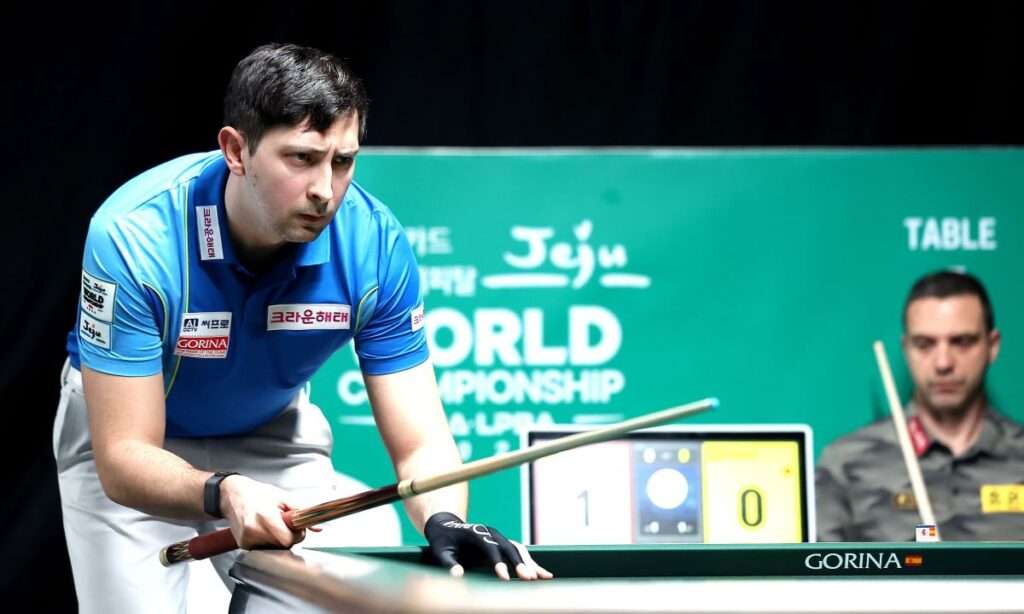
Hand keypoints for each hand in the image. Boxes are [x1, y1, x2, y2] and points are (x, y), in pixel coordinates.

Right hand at [219, 475, 306, 549]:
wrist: (233, 495)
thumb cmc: (257, 493)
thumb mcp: (283, 497)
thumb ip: (301, 512)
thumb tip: (317, 526)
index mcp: (266, 516)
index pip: (287, 540)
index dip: (296, 535)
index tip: (296, 528)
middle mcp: (254, 530)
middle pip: (282, 545)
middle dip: (288, 537)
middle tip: (284, 524)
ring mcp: (247, 539)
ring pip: (274, 549)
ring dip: (278, 540)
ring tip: (272, 525)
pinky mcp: (243, 545)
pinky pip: (263, 549)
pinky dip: (267, 542)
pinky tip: (263, 530)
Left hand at [424, 512, 553, 580]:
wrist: (446, 526)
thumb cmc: (442, 540)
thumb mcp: (440, 551)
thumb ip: (449, 563)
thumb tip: (458, 576)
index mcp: (476, 533)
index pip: (490, 548)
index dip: (499, 563)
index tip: (505, 578)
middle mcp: (491, 533)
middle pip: (509, 548)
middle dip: (520, 564)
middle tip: (529, 579)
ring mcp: (498, 538)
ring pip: (518, 549)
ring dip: (530, 563)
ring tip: (542, 578)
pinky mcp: (502, 544)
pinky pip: (520, 553)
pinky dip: (532, 563)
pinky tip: (544, 575)